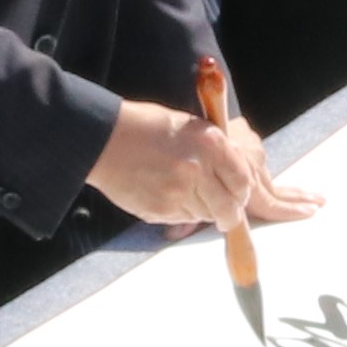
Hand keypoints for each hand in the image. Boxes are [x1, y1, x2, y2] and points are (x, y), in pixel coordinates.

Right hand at [92, 91, 320, 237]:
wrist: (104, 138)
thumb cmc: (147, 127)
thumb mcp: (191, 127)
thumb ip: (215, 152)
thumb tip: (234, 179)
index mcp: (210, 143)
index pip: (242, 180)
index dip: (242, 192)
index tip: (239, 195)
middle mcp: (198, 169)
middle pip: (229, 208)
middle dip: (230, 214)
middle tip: (226, 214)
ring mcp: (178, 192)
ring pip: (205, 216)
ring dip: (202, 210)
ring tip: (184, 191)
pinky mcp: (160, 210)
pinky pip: (181, 219)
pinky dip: (180, 212)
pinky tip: (166, 192)